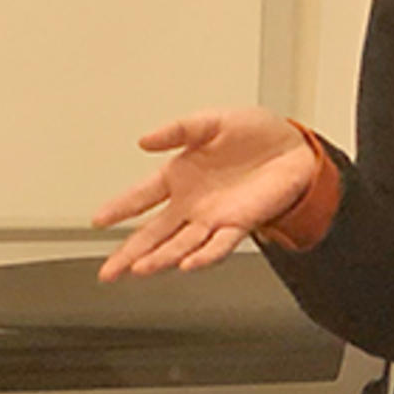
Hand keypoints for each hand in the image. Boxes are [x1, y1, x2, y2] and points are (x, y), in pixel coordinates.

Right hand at [92, 108, 315, 280]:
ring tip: (139, 269)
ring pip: (181, 244)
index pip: (140, 195)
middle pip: (154, 232)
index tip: (97, 220)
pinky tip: (187, 264)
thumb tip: (145, 140)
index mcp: (179, 176)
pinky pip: (220, 244)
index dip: (119, 208)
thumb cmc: (256, 134)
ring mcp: (214, 216)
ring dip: (161, 257)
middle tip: (108, 272)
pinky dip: (204, 255)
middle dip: (129, 253)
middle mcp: (192, 202)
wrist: (296, 147)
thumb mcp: (213, 121)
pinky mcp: (241, 222)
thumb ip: (179, 130)